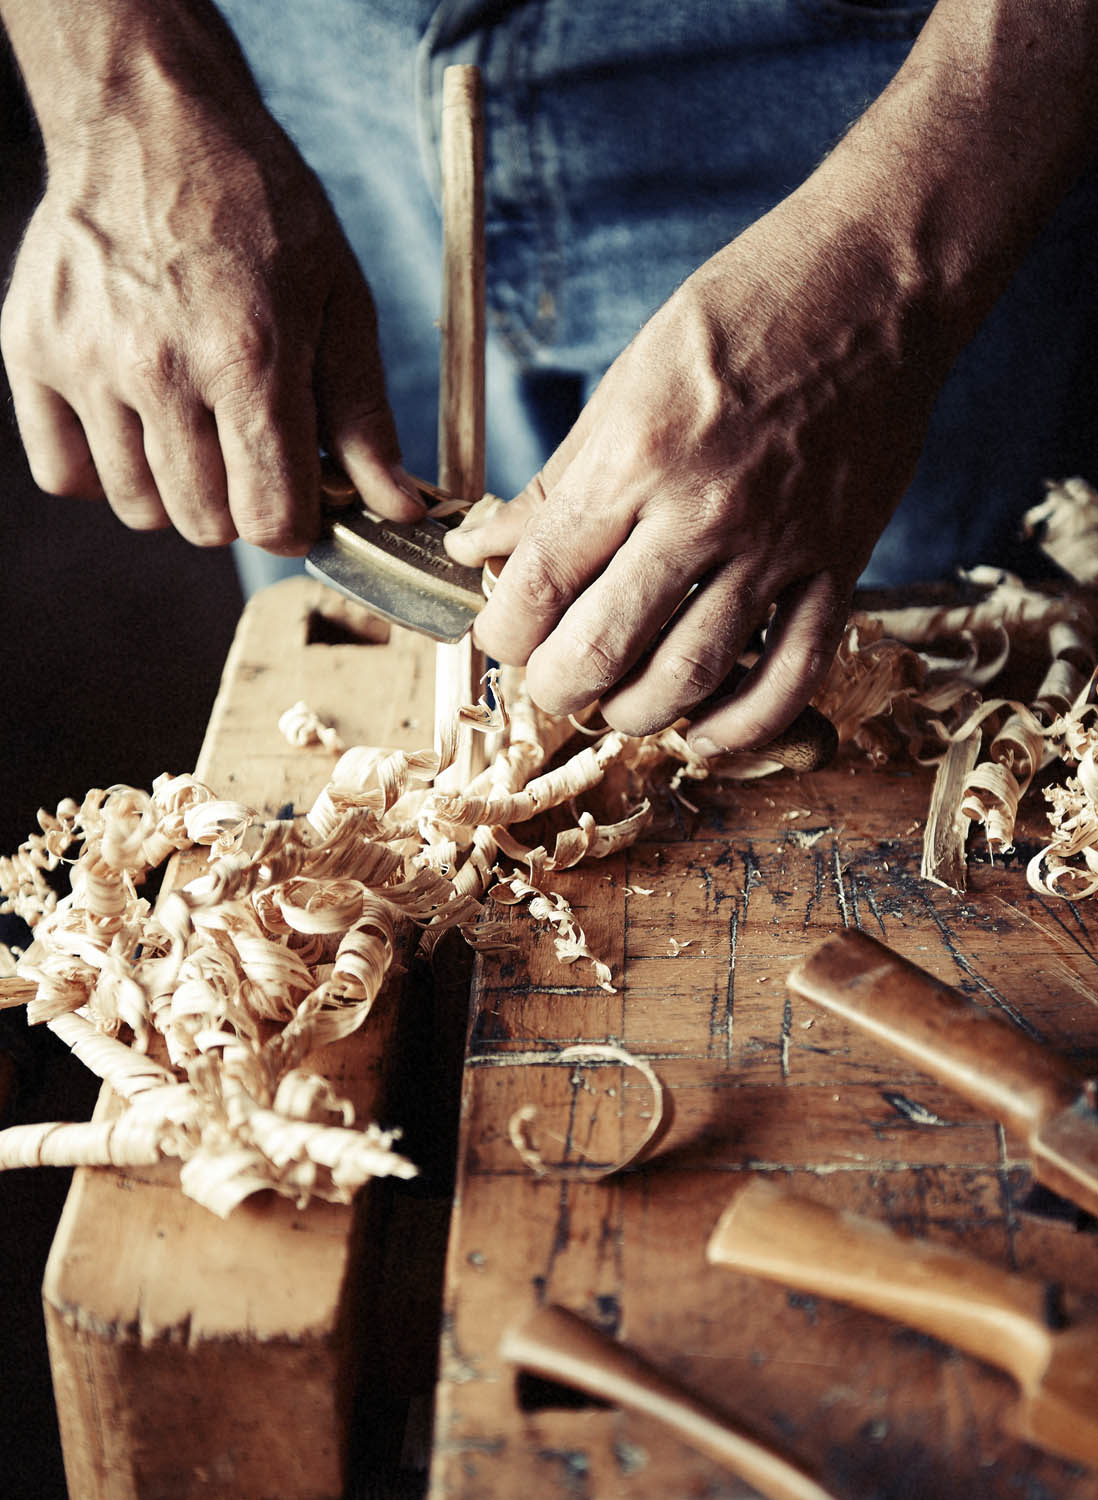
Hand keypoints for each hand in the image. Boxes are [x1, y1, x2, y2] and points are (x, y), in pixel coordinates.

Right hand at [0, 41, 420, 550]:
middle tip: (248, 450)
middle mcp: (160, 368)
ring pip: (139, 509)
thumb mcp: (340, 303)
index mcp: (250, 359)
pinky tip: (136, 424)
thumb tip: (399, 509)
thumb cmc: (261, 211)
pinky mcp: (31, 352)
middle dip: (239, 506)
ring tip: (195, 426)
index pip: (270, 518)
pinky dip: (103, 470)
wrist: (153, 121)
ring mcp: (86, 362)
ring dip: (175, 490)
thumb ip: (363, 418)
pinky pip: (65, 474)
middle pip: (205, 525)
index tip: (299, 500)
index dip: (294, 524)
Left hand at [447, 193, 947, 752]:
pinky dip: (740, 728)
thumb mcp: (627, 383)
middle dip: (556, 689)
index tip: (501, 633)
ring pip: (690, 678)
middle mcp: (702, 512)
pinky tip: (701, 734)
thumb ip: (558, 484)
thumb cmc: (741, 318)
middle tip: (551, 681)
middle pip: (603, 651)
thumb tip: (482, 547)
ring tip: (615, 701)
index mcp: (635, 458)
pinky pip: (788, 677)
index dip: (502, 632)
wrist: (876, 286)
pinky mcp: (838, 567)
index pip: (538, 584)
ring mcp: (777, 547)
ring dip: (635, 713)